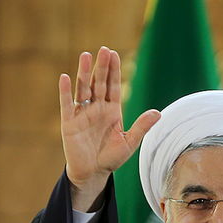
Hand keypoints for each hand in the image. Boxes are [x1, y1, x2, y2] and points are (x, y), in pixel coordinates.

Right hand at [59, 46, 160, 210]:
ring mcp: (82, 114)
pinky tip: (65, 77)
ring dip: (84, 73)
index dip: (114, 71)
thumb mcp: (129, 142)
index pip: (113, 86)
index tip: (114, 54)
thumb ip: (141, 126)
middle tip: (104, 49)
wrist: (93, 173)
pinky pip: (67, 104)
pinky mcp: (69, 122)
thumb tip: (158, 113)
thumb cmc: (111, 158)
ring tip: (85, 56)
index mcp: (112, 110)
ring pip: (83, 89)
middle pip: (99, 83)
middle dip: (102, 67)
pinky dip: (65, 91)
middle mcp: (97, 108)